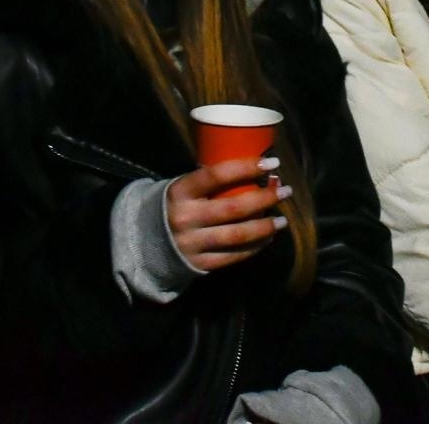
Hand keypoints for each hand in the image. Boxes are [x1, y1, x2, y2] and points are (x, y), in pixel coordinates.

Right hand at [167, 157, 290, 272]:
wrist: (142, 244)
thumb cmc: (174, 207)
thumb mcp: (183, 189)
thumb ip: (211, 182)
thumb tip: (259, 172)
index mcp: (180, 192)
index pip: (216, 175)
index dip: (246, 167)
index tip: (272, 163)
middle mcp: (186, 218)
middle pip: (233, 208)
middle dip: (265, 199)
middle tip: (286, 191)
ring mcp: (191, 243)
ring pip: (237, 235)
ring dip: (265, 227)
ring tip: (282, 220)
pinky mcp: (198, 264)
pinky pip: (233, 256)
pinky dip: (254, 247)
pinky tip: (267, 238)